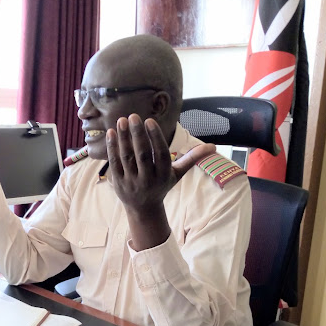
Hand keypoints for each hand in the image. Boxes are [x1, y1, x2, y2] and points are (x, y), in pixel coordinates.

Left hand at [106, 114, 215, 249]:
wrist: (143, 209)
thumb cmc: (162, 185)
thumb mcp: (177, 173)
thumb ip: (192, 158)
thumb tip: (213, 147)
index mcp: (163, 175)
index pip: (160, 154)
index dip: (155, 137)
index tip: (149, 120)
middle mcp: (148, 179)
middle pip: (143, 155)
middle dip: (138, 135)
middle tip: (134, 116)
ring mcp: (132, 181)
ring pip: (127, 157)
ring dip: (124, 138)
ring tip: (122, 120)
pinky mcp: (118, 182)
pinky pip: (115, 163)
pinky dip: (112, 148)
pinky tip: (111, 132)